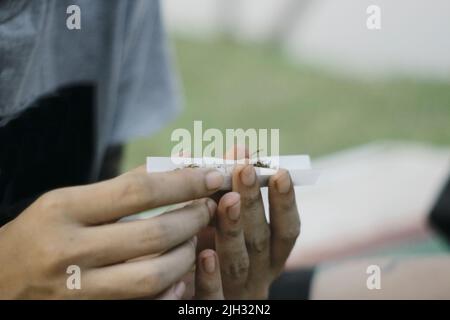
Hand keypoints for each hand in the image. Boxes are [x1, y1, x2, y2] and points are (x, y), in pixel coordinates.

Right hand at [0, 166, 224, 298]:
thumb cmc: (40, 234)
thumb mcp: (70, 201)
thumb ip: (123, 186)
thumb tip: (176, 165)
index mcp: (64, 210)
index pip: (137, 191)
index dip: (183, 183)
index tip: (212, 176)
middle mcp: (68, 251)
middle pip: (153, 235)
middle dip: (192, 219)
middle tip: (208, 208)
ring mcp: (77, 290)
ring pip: (153, 276)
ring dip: (186, 256)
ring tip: (195, 240)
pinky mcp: (88, 312)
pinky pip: (143, 305)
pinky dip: (171, 291)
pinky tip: (180, 277)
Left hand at [214, 165, 299, 298]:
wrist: (206, 301)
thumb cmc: (219, 250)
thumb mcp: (229, 223)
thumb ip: (232, 190)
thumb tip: (235, 148)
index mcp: (269, 254)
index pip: (286, 229)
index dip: (285, 201)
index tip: (280, 171)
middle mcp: (259, 272)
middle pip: (260, 239)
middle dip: (254, 202)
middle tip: (243, 168)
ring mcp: (236, 291)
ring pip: (238, 263)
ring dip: (234, 229)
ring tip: (227, 199)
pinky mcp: (213, 306)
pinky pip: (212, 295)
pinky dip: (210, 275)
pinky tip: (204, 253)